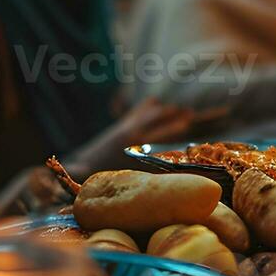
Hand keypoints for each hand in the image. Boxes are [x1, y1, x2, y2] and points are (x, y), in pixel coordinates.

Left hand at [68, 98, 194, 174]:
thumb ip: (146, 169)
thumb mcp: (129, 174)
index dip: (173, 129)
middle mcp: (132, 132)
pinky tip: (154, 100)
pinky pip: (136, 112)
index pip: (159, 134)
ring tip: (177, 108)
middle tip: (190, 113)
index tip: (186, 125)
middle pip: (157, 120)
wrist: (85, 165)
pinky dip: (145, 106)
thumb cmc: (107, 174)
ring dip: (163, 111)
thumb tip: (158, 167)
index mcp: (135, 145)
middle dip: (173, 117)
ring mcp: (126, 126)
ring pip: (148, 114)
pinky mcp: (120, 126)